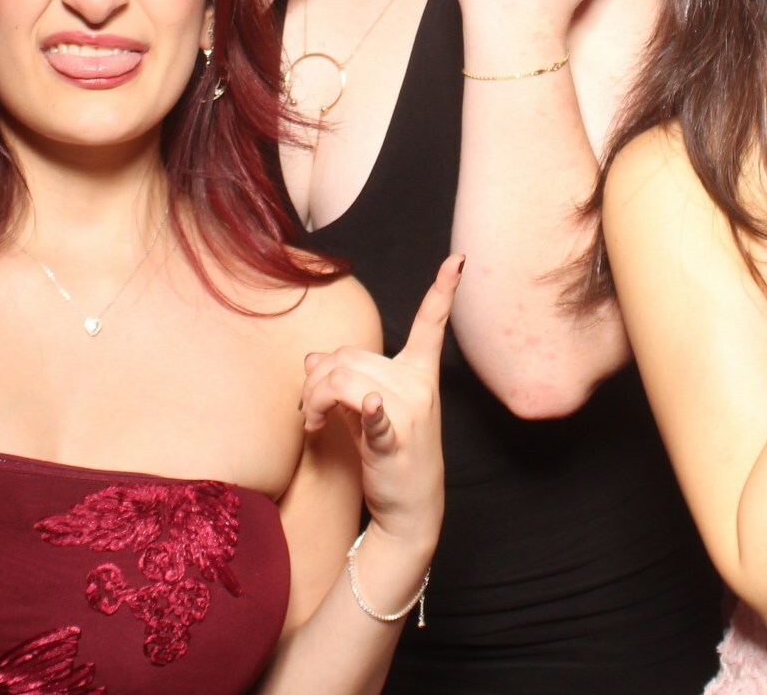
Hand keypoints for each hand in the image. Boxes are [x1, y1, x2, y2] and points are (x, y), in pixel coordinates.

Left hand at [301, 256, 461, 550]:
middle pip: (348, 357)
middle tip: (309, 409)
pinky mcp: (393, 439)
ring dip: (312, 399)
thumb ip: (344, 377)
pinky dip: (367, 408)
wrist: (409, 507)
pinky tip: (370, 406)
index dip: (443, 291)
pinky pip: (374, 413)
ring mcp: (409, 412)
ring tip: (311, 422)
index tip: (457, 260)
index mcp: (419, 373)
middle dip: (317, 380)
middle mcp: (418, 385)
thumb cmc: (389, 453)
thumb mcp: (368, 408)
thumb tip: (312, 359)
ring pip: (341, 377)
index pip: (432, 325)